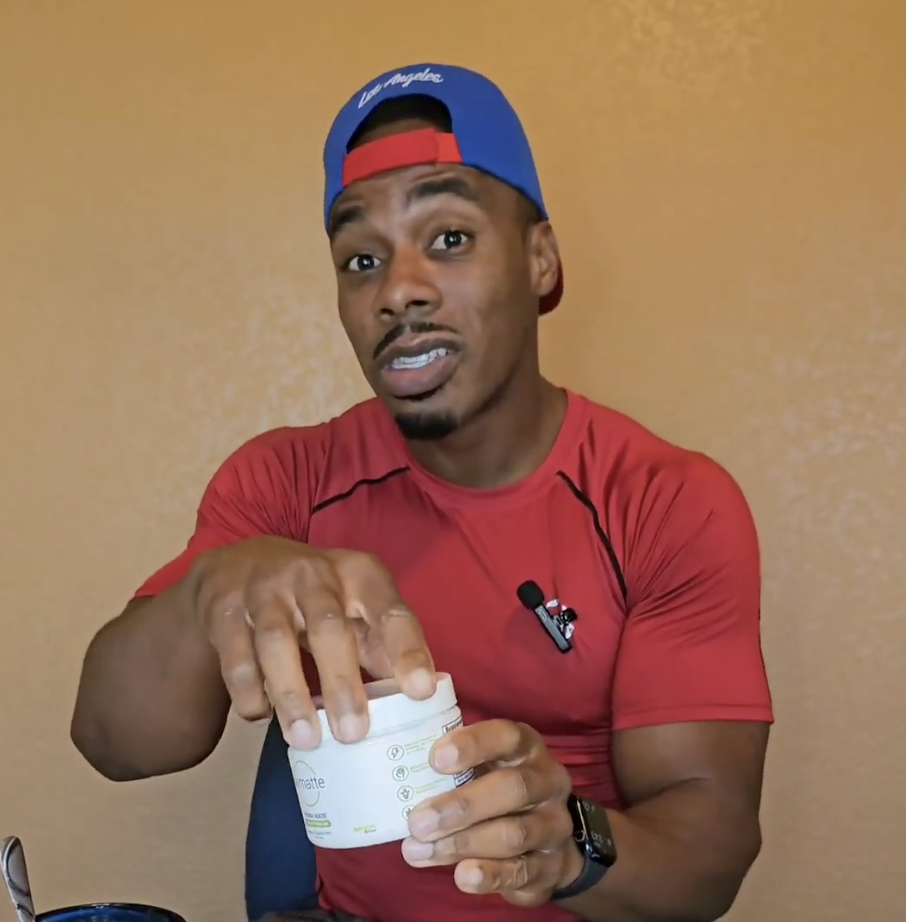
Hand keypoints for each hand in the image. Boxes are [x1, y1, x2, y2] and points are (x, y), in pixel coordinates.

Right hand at [188, 537, 434, 748]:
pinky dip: (249, 690)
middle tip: (354, 733)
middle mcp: (313, 573)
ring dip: (291, 694)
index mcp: (359, 574)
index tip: (421, 691)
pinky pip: (236, 654)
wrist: (239, 564)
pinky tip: (261, 715)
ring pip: (276, 641)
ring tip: (306, 740)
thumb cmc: (316, 596)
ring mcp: (264, 587)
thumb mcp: (355, 606)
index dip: (407, 650)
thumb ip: (380, 646)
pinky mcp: (225, 607)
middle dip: (342, 682)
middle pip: (329, 626)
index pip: (390, 611)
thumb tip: (415, 698)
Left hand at [401, 720, 582, 906]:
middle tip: (418, 822)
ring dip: (464, 843)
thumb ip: (450, 767)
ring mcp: (553, 825)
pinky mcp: (551, 866)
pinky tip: (461, 875)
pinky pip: (521, 872)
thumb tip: (401, 768)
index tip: (435, 759)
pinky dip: (489, 875)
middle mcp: (547, 781)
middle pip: (513, 787)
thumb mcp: (481, 768)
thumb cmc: (495, 789)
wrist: (544, 843)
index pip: (506, 736)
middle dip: (463, 805)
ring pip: (515, 833)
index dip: (473, 745)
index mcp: (526, 747)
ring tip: (421, 851)